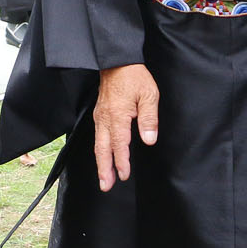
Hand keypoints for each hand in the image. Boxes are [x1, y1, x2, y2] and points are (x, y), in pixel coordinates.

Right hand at [93, 64, 159, 190]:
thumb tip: (149, 139)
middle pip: (103, 149)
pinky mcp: (99, 114)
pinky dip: (99, 150)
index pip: (120, 144)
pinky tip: (102, 156)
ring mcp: (100, 116)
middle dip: (104, 169)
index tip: (124, 175)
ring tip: (103, 178)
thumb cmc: (134, 77)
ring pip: (98, 144)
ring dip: (100, 163)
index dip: (122, 161)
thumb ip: (149, 119)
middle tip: (105, 186)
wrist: (117, 61)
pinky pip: (97, 136)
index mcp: (118, 116)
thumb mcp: (149, 95)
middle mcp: (105, 119)